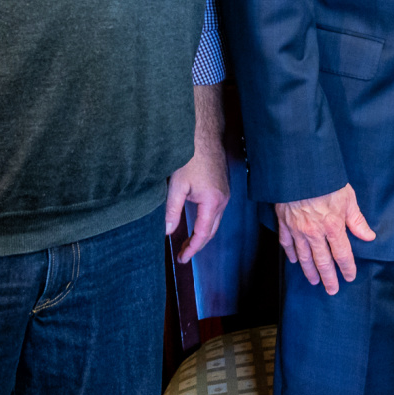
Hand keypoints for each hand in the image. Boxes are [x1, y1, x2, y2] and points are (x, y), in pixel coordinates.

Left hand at [166, 84, 231, 262]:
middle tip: (183, 254)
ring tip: (188, 243)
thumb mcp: (177, 186)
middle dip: (198, 244)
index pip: (203, 233)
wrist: (204, 135)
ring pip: (215, 221)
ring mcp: (225, 194)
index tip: (182, 259)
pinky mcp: (223, 188)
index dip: (192, 248)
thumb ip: (172, 211)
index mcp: (213, 202)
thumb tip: (168, 231)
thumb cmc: (191, 158)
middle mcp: (223, 200)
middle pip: (211, 230)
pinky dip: (207, 222)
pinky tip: (196, 223)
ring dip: (203, 234)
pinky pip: (216, 211)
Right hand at [275, 184, 375, 293]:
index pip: (342, 254)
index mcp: (333, 226)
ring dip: (309, 271)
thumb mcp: (348, 197)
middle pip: (322, 261)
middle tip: (331, 290)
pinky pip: (286, 243)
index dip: (347, 268)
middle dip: (328, 278)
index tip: (350, 277)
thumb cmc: (326, 181)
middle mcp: (314, 232)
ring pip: (304, 256)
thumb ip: (357, 220)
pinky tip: (294, 261)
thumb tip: (369, 236)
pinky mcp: (284, 223)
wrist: (299, 170)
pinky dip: (290, 254)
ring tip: (314, 281)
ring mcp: (297, 229)